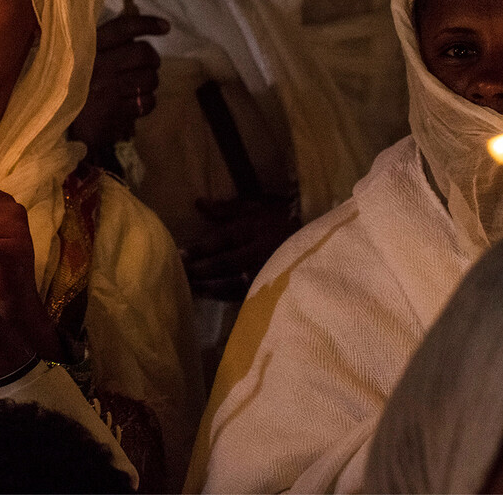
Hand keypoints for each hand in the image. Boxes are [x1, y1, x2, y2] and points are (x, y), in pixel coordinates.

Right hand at [68, 14, 166, 149]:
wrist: (52, 126)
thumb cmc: (65, 87)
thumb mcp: (74, 59)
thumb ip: (98, 44)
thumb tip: (131, 29)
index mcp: (86, 48)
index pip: (122, 28)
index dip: (147, 24)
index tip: (165, 26)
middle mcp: (98, 67)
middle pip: (143, 53)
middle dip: (153, 58)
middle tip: (150, 63)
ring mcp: (108, 91)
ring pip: (149, 79)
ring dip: (150, 82)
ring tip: (139, 85)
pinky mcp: (115, 113)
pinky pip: (147, 103)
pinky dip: (147, 102)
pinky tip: (135, 102)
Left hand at [184, 195, 298, 300]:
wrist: (322, 239)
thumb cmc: (284, 218)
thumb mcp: (257, 206)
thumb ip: (227, 208)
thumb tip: (198, 203)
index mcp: (255, 229)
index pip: (222, 240)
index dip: (200, 249)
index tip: (180, 255)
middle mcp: (261, 251)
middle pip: (226, 264)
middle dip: (201, 271)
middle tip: (180, 274)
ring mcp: (269, 273)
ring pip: (235, 284)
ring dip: (211, 288)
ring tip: (192, 290)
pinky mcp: (275, 289)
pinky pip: (249, 296)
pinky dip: (228, 298)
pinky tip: (214, 298)